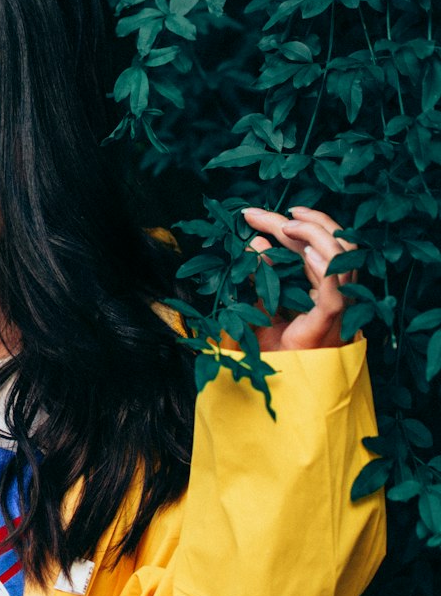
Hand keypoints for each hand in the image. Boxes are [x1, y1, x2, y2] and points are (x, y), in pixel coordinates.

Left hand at [240, 205, 356, 350]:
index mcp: (321, 286)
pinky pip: (334, 285)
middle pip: (328, 242)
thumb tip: (254, 240)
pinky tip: (305, 248)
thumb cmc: (270, 348)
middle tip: (256, 213)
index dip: (289, 224)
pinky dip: (324, 262)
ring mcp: (338, 303)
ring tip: (284, 224)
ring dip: (314, 232)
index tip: (254, 213)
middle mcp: (336, 290)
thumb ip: (260, 273)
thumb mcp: (259, 302)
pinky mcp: (331, 318)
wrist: (274, 382)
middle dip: (296, 221)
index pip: (312, 244)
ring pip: (341, 254)